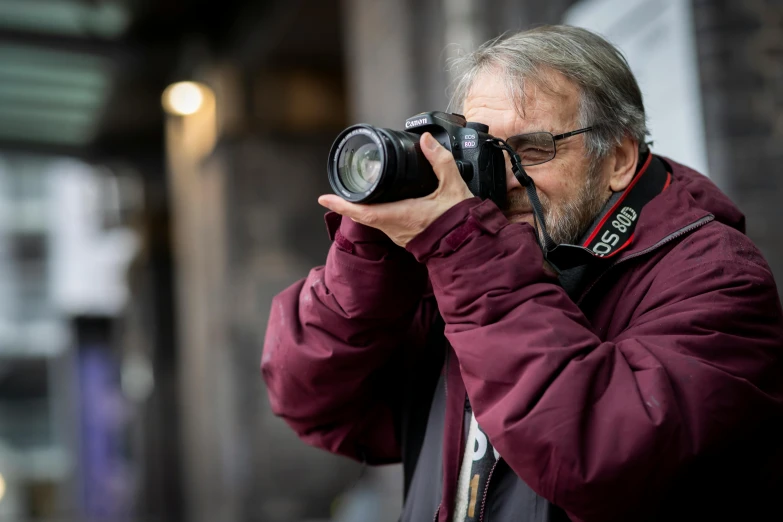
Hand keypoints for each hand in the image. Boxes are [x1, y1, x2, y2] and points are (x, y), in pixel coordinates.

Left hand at [318, 132, 473, 247]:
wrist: (468, 245)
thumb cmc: (460, 221)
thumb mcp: (453, 186)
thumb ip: (440, 161)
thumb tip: (426, 141)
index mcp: (401, 215)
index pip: (362, 212)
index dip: (341, 204)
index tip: (323, 197)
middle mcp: (395, 227)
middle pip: (363, 215)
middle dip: (347, 203)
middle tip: (334, 192)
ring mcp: (399, 235)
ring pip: (373, 220)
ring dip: (361, 208)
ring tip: (352, 195)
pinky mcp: (405, 237)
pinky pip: (384, 224)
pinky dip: (376, 213)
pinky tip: (379, 204)